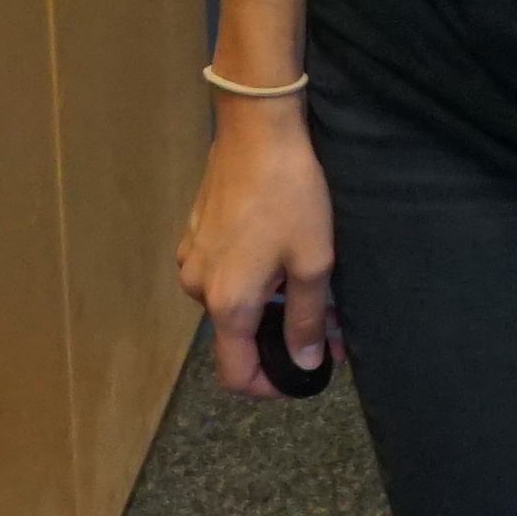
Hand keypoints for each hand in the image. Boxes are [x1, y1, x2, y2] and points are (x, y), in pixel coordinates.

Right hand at [175, 99, 337, 401]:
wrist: (257, 131)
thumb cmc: (291, 197)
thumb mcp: (313, 262)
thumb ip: (307, 320)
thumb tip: (303, 364)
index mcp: (227, 304)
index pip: (235, 374)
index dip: (270, 384)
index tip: (303, 372)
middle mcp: (199, 289)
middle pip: (237, 337)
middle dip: (280, 337)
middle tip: (325, 322)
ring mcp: (191, 259)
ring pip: (232, 303)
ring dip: (267, 304)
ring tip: (306, 280)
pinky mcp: (194, 234)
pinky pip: (223, 273)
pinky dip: (251, 277)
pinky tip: (279, 251)